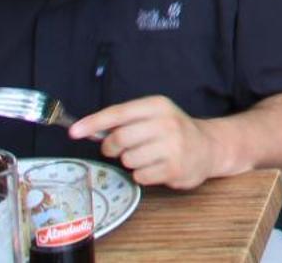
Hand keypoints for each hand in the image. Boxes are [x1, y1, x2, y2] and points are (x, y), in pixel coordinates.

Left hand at [70, 96, 221, 190]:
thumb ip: (125, 121)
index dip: (93, 123)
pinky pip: (140, 176)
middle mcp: (166, 123)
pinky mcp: (175, 168)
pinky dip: (142, 175)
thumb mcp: (154, 116)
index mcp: (157, 105)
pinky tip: (156, 168)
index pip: (118, 113)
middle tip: (117, 149)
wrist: (208, 147)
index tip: (73, 132)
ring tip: (146, 157)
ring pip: (128, 159)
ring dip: (130, 162)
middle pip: (119, 138)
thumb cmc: (173, 131)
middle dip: (112, 147)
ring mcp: (172, 146)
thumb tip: (87, 130)